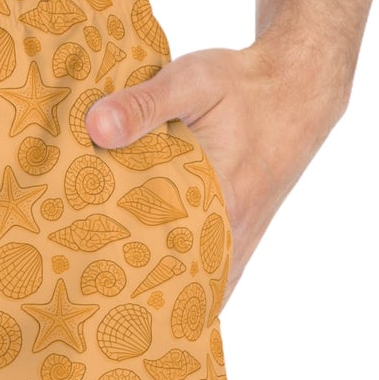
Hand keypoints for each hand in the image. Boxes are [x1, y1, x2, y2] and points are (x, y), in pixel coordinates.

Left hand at [82, 39, 346, 309]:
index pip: (160, 256)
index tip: (81, 281)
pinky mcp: (239, 238)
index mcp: (221, 204)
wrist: (296, 87)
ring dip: (155, 291)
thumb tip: (96, 128)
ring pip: (193, 286)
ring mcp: (238, 242)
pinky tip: (145, 292)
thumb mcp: (193, 82)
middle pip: (173, 280)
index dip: (120, 273)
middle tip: (82, 289)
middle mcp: (232, 234)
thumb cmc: (245, 86)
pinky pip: (209, 278)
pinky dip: (181, 285)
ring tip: (105, 297)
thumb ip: (143, 105)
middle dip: (129, 289)